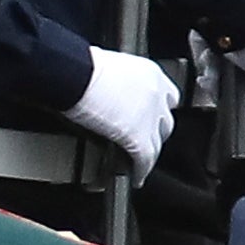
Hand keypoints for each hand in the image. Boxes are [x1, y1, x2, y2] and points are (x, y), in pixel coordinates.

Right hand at [67, 48, 179, 177]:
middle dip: (156, 132)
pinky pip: (145, 160)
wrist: (77, 75)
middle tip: (144, 138)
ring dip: (150, 153)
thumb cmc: (83, 67)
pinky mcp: (138, 137)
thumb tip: (110, 90)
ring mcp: (150, 117)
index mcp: (150, 74)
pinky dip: (141, 171)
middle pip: (166, 122)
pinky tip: (136, 178)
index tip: (152, 115)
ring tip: (140, 163)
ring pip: (158, 144)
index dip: (159, 109)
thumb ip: (120, 81)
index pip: (168, 97)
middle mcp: (156, 95)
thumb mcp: (111, 66)